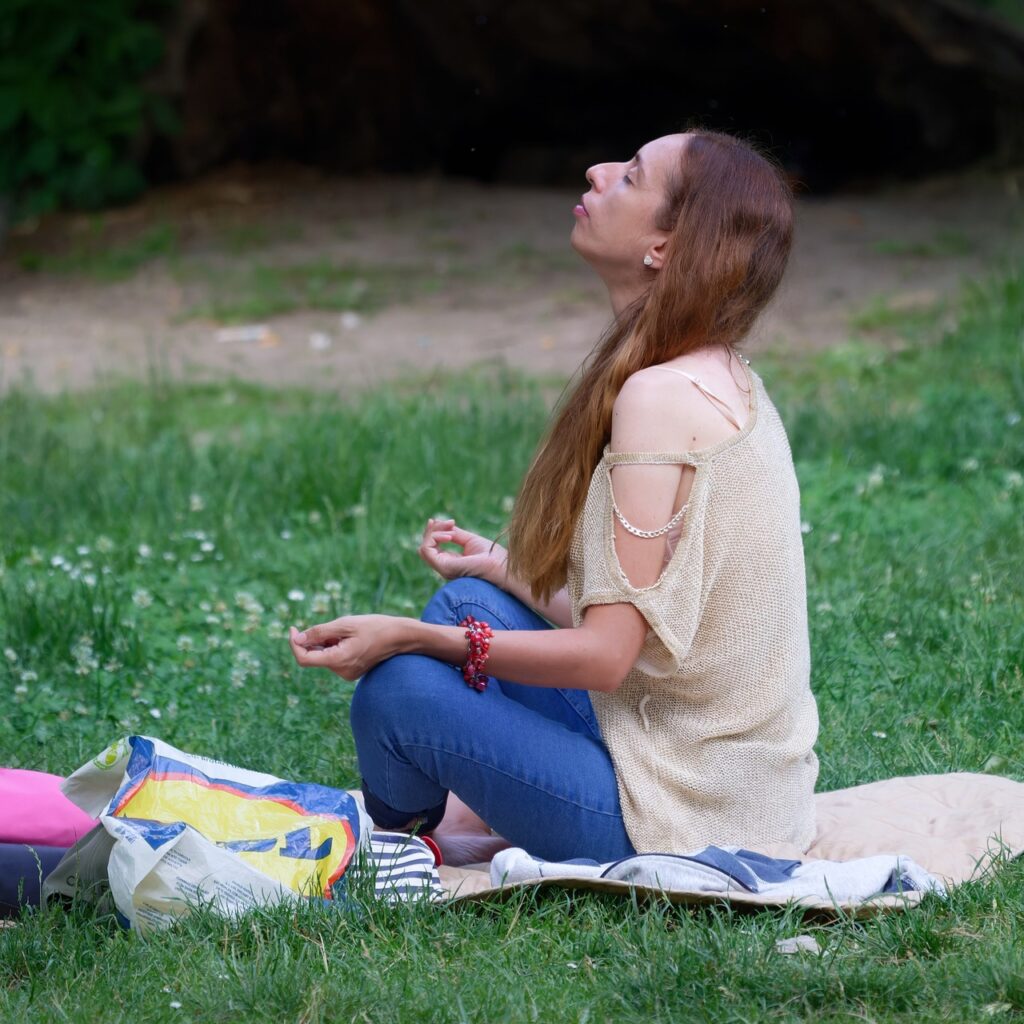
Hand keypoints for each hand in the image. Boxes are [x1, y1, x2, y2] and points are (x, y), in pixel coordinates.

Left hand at [288, 615, 405, 680]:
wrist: (401, 637)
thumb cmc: (375, 627)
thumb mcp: (345, 624)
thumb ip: (319, 632)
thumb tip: (297, 639)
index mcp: (338, 660)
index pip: (304, 659)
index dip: (295, 644)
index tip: (293, 628)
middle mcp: (341, 672)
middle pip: (314, 657)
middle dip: (315, 640)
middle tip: (332, 626)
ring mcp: (347, 674)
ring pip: (324, 657)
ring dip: (326, 643)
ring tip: (347, 631)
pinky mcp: (352, 671)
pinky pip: (334, 659)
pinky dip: (334, 647)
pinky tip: (351, 638)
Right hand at [418, 517, 507, 584]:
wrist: (503, 566)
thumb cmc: (493, 556)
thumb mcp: (470, 540)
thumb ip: (455, 534)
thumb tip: (441, 525)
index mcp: (451, 561)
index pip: (432, 547)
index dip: (434, 531)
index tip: (450, 521)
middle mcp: (445, 567)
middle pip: (425, 547)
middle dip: (433, 530)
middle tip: (450, 522)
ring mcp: (444, 569)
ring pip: (423, 548)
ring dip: (433, 533)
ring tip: (450, 528)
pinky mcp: (445, 568)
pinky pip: (426, 550)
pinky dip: (434, 538)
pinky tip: (449, 536)